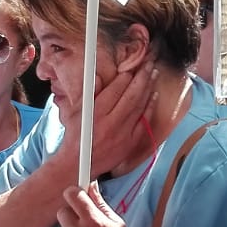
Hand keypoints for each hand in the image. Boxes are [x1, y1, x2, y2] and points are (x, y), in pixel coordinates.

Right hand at [62, 64, 155, 179]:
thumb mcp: (73, 112)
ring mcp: (122, 134)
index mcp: (95, 114)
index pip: (114, 89)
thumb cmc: (76, 137)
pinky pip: (143, 121)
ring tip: (154, 73)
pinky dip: (150, 107)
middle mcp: (110, 123)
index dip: (124, 76)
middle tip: (149, 62)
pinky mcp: (130, 142)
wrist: (79, 164)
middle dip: (142, 76)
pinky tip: (154, 95)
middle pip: (130, 95)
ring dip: (148, 87)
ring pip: (139, 106)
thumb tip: (99, 76)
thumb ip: (87, 93)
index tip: (130, 66)